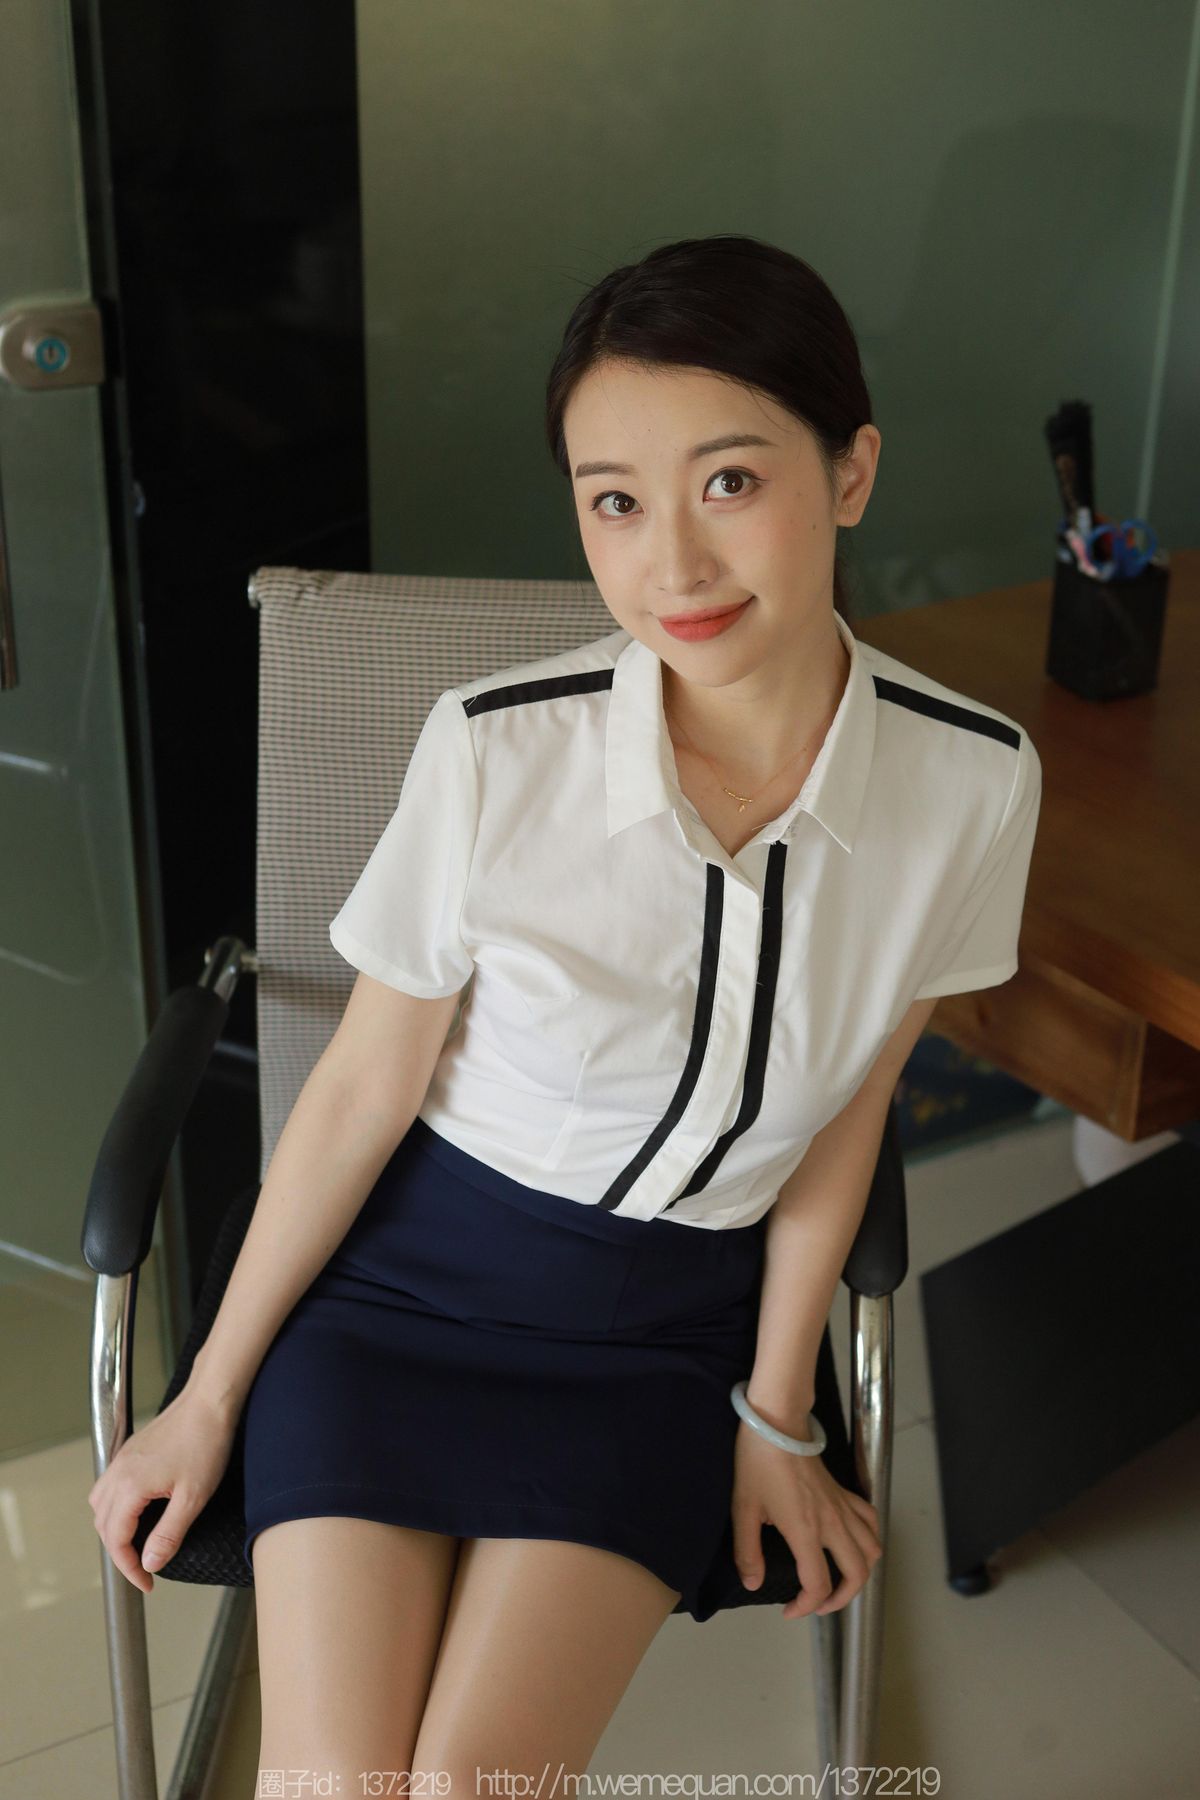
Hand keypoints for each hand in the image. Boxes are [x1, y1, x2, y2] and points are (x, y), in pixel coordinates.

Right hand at [87, 1386, 238, 1593]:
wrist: (209, 1401)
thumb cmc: (206, 1442)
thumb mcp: (193, 1497)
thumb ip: (169, 1533)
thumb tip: (149, 1563)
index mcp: (130, 1486)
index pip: (116, 1539)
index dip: (129, 1567)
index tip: (147, 1583)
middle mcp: (118, 1472)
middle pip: (103, 1525)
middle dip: (120, 1552)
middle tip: (144, 1569)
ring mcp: (122, 1459)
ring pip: (100, 1505)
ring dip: (113, 1529)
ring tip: (138, 1544)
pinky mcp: (131, 1451)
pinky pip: (109, 1486)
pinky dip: (115, 1507)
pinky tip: (137, 1511)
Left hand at [731, 1419, 881, 1619]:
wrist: (777, 1423)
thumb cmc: (758, 1462)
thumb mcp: (743, 1509)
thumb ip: (748, 1552)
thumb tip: (754, 1584)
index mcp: (806, 1530)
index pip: (818, 1584)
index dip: (806, 1607)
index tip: (789, 1610)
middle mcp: (832, 1522)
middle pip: (857, 1574)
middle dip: (841, 1599)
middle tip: (818, 1604)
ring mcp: (842, 1507)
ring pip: (872, 1550)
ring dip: (860, 1573)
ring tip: (838, 1580)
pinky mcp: (844, 1493)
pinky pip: (870, 1521)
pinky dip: (869, 1539)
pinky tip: (852, 1543)